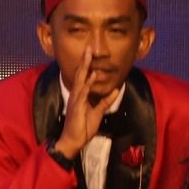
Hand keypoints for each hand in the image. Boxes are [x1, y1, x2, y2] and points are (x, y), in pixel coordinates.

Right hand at [52, 45, 108, 159]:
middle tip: (88, 48)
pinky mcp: (77, 107)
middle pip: (80, 74)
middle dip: (84, 61)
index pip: (83, 77)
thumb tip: (115, 90)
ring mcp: (75, 100)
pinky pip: (83, 93)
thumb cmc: (82, 128)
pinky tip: (92, 75)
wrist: (73, 141)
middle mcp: (76, 95)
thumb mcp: (98, 112)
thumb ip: (105, 101)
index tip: (90, 53)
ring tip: (89, 56)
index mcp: (80, 96)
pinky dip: (87, 83)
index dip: (86, 65)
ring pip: (80, 80)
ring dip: (85, 68)